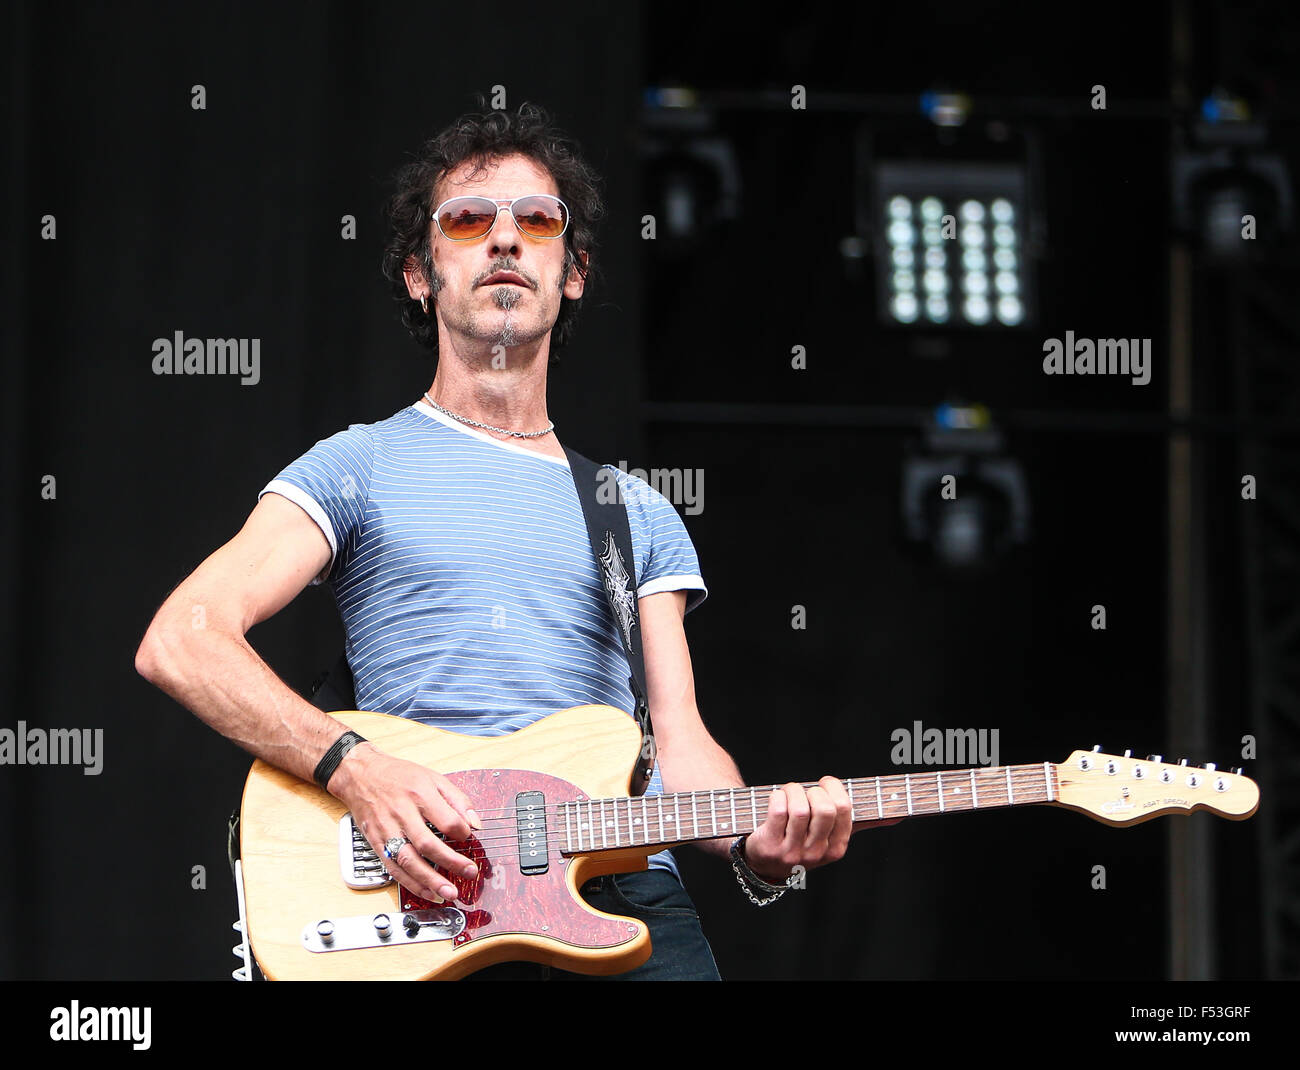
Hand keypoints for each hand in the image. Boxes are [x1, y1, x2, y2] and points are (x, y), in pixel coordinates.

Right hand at [329, 743, 481, 901]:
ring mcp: (386, 830)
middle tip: (469, 873)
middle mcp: (402, 813)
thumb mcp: (433, 777)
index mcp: (419, 794)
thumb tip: (475, 823)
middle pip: (427, 844)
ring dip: (430, 881)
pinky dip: (411, 883)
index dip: (462, 833)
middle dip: (450, 862)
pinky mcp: (376, 842)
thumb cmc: (399, 776)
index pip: (446, 820)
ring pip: (408, 861)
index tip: (469, 838)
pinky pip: (393, 868)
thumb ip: (457, 799)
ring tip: (449, 892)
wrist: (361, 775)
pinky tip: (427, 892)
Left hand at [741, 776, 900, 882]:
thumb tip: (900, 814)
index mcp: (837, 848)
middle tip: (806, 791)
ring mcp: (793, 853)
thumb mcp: (833, 835)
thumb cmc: (804, 839)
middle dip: (814, 790)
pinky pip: (778, 810)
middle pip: (825, 808)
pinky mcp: (770, 847)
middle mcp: (817, 853)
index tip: (825, 783)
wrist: (765, 863)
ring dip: (793, 790)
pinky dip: (777, 796)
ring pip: (800, 809)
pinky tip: (776, 799)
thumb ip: (863, 822)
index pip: (844, 809)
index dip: (833, 787)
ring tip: (789, 793)